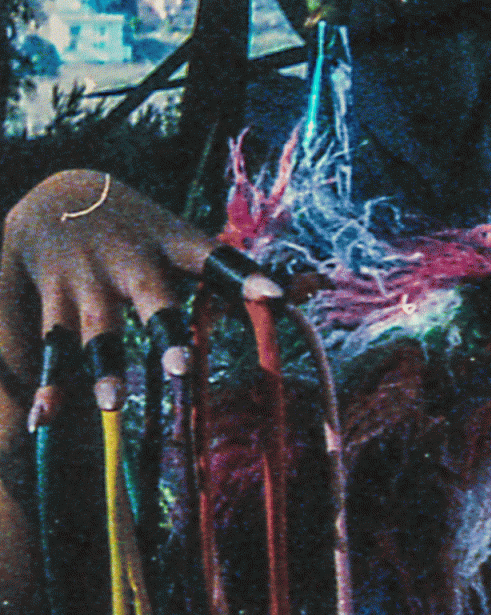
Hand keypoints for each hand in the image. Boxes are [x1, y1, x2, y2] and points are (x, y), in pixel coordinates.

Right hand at [0, 170, 281, 426]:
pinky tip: (45, 419)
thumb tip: (321, 286)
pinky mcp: (54, 303)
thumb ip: (244, 272)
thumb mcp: (186, 244)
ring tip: (114, 404)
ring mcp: (90, 283)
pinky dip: (48, 386)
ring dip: (105, 366)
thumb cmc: (144, 234)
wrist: (56, 195)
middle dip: (166, 332)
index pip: (218, 260)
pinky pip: (51, 349)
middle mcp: (134, 264)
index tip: (277, 294)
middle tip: (181, 366)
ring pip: (98, 331)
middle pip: (154, 298)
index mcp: (175, 246)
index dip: (248, 276)